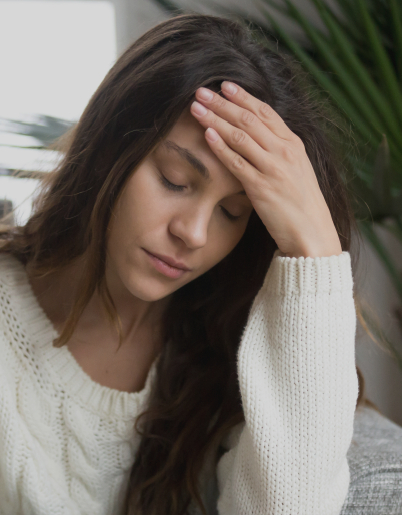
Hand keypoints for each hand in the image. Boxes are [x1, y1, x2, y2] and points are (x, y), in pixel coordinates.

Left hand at [190, 81, 341, 258]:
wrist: (312, 231)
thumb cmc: (301, 203)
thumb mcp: (297, 169)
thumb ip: (279, 151)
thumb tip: (258, 137)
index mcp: (293, 144)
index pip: (265, 112)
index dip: (243, 96)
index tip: (225, 85)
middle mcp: (284, 151)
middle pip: (249, 119)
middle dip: (222, 103)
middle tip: (201, 91)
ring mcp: (273, 168)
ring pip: (240, 136)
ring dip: (216, 119)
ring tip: (197, 108)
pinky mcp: (261, 187)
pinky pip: (236, 162)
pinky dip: (220, 147)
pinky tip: (206, 135)